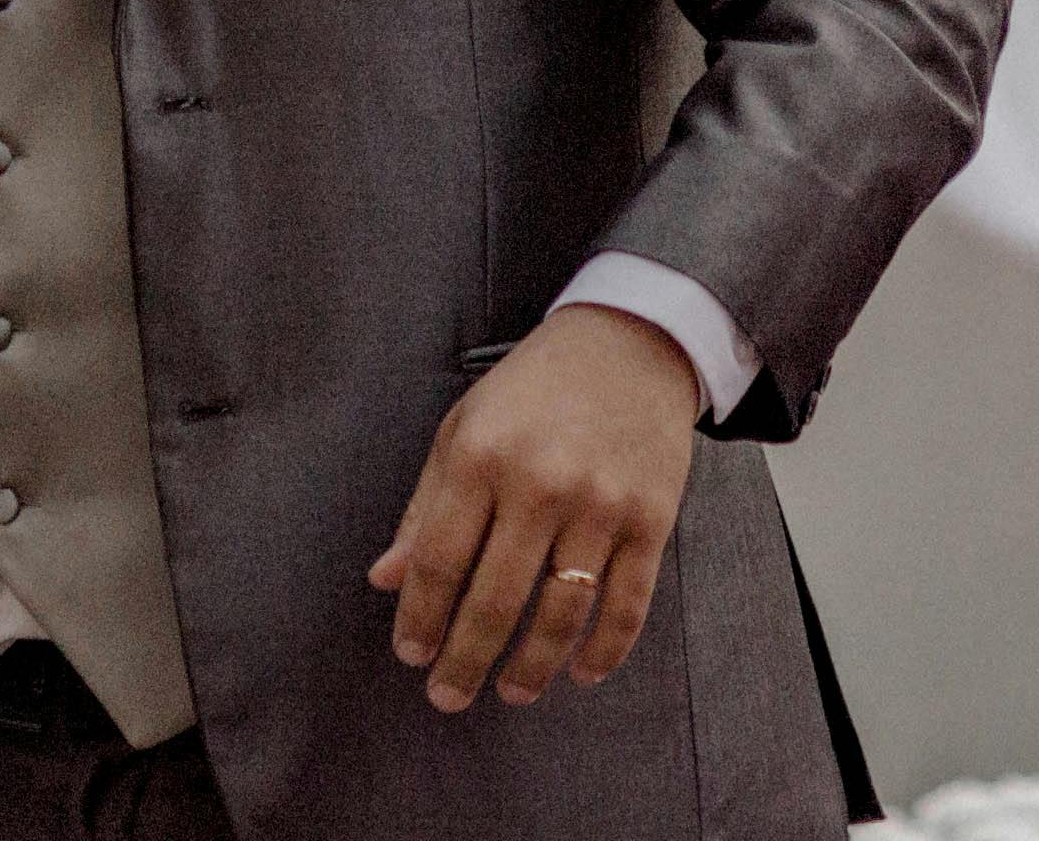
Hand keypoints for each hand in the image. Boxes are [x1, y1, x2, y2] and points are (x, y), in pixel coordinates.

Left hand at [366, 302, 699, 708]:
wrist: (629, 342)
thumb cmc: (532, 390)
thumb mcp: (462, 429)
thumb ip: (424, 508)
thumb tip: (386, 580)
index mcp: (481, 456)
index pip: (439, 560)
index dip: (420, 618)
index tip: (411, 656)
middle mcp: (540, 483)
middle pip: (495, 600)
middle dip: (466, 661)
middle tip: (448, 697)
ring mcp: (601, 504)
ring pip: (561, 614)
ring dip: (532, 667)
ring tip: (512, 693)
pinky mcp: (651, 519)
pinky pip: (627, 605)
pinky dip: (603, 651)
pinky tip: (580, 673)